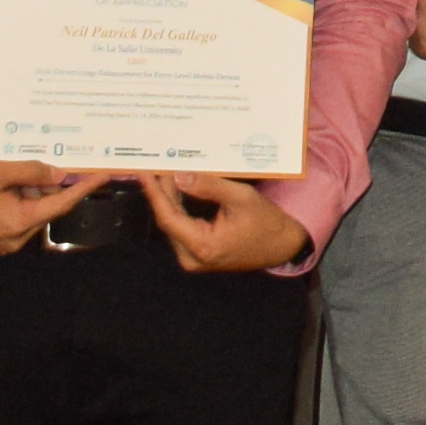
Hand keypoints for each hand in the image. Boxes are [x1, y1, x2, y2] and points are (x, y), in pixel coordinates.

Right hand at [0, 158, 111, 256]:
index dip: (84, 188)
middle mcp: (13, 240)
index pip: (61, 204)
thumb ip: (30, 172)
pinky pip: (11, 220)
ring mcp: (0, 244)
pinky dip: (13, 201)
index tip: (102, 175)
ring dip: (26, 192)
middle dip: (45, 185)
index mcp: (18, 223)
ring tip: (7, 172)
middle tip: (35, 163)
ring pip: (28, 213)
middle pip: (44, 208)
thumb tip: (58, 174)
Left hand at [142, 172, 309, 275]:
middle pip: (168, 220)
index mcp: (203, 246)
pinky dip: (179, 208)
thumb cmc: (266, 223)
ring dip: (169, 199)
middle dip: (162, 192)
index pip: (169, 217)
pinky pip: (182, 228)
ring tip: (165, 173)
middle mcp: (192, 258)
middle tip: (156, 166)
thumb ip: (209, 187)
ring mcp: (193, 258)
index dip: (154, 194)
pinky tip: (177, 189)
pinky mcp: (197, 254)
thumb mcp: (241, 198)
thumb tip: (180, 175)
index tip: (144, 173)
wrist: (281, 245)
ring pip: (173, 224)